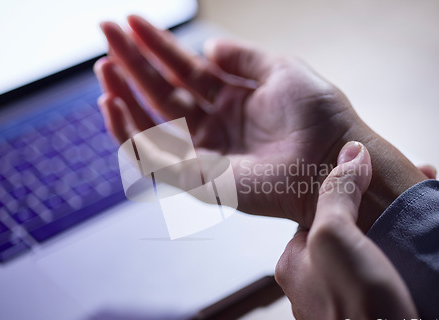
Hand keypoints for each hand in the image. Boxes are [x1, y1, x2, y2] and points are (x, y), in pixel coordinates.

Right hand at [94, 15, 363, 224]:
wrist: (333, 156)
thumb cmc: (318, 115)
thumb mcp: (281, 70)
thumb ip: (243, 58)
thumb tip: (208, 47)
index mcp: (232, 101)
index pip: (184, 71)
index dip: (158, 46)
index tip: (132, 21)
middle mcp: (215, 126)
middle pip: (163, 92)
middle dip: (133, 64)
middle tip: (106, 33)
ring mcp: (205, 152)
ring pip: (152, 123)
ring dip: (125, 95)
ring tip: (105, 66)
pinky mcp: (199, 179)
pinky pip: (154, 158)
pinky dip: (130, 133)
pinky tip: (114, 104)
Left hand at [275, 141, 421, 319]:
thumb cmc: (357, 310)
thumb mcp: (335, 238)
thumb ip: (336, 194)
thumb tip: (349, 154)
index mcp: (294, 263)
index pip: (319, 214)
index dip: (351, 189)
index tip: (380, 175)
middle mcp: (315, 282)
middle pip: (349, 229)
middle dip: (381, 207)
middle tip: (414, 190)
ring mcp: (343, 298)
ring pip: (371, 248)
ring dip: (399, 227)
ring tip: (428, 211)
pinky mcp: (372, 309)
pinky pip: (388, 270)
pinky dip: (409, 253)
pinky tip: (431, 240)